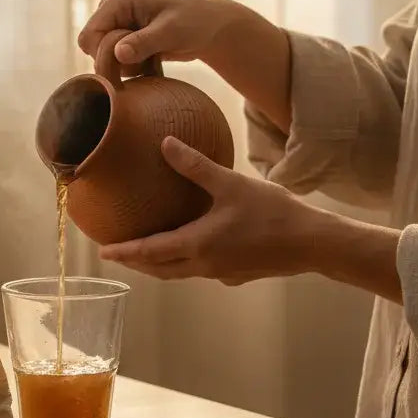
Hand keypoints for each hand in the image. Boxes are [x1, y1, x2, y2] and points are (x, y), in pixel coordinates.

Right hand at [78, 0, 238, 66]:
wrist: (210, 26)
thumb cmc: (194, 21)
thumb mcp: (171, 32)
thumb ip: (144, 42)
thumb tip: (118, 53)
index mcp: (116, 0)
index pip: (89, 37)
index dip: (104, 54)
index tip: (131, 61)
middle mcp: (111, 11)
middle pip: (93, 50)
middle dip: (115, 62)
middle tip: (145, 61)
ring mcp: (117, 25)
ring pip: (104, 59)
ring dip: (126, 67)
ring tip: (152, 59)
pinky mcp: (124, 39)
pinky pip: (116, 63)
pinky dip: (132, 68)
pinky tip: (152, 61)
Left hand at [98, 137, 314, 285]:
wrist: (314, 244)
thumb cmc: (273, 213)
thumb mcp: (231, 183)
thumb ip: (195, 166)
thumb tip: (165, 143)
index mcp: (198, 245)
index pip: (150, 252)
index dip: (124, 252)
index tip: (103, 252)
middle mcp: (204, 265)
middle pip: (161, 269)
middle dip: (137, 263)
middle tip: (117, 254)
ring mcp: (222, 273)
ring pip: (180, 272)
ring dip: (159, 265)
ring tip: (146, 253)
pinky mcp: (238, 273)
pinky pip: (201, 270)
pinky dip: (185, 263)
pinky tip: (191, 248)